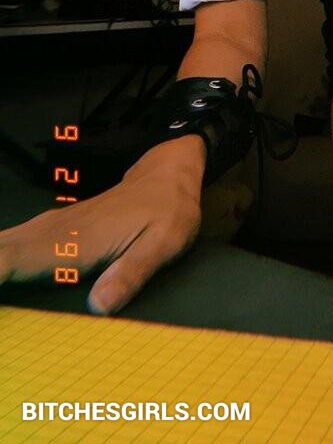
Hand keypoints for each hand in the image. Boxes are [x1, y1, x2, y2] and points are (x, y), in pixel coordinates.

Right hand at [0, 137, 203, 314]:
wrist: (167, 174)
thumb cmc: (168, 210)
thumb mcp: (165, 242)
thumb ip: (132, 273)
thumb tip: (99, 306)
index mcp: (73, 242)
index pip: (11, 262)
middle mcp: (52, 234)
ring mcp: (47, 230)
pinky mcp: (49, 232)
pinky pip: (7, 247)